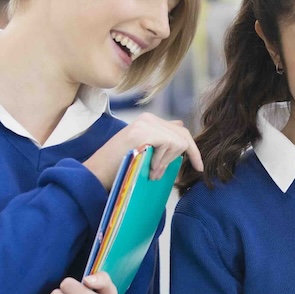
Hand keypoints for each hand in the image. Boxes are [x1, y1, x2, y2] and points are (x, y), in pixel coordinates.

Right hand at [84, 113, 201, 185]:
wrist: (95, 174)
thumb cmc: (119, 167)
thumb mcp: (144, 151)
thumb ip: (161, 139)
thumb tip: (180, 126)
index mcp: (148, 122)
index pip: (179, 131)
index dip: (192, 150)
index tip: (199, 168)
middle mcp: (148, 119)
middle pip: (183, 135)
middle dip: (184, 156)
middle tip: (164, 173)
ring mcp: (145, 124)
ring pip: (178, 142)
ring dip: (167, 162)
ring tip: (150, 172)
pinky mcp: (143, 131)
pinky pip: (169, 145)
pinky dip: (162, 160)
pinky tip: (148, 168)